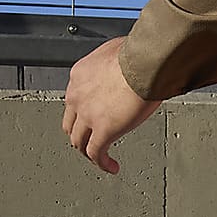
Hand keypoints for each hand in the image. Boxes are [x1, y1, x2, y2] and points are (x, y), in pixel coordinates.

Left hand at [62, 39, 161, 174]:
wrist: (145, 62)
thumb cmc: (139, 53)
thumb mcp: (119, 49)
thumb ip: (117, 61)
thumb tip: (131, 63)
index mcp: (80, 75)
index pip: (75, 98)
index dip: (84, 110)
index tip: (95, 114)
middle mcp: (78, 96)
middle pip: (70, 122)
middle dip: (79, 133)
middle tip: (90, 139)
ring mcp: (88, 115)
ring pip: (79, 141)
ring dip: (88, 151)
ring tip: (100, 157)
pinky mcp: (103, 130)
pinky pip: (96, 153)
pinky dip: (102, 163)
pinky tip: (111, 167)